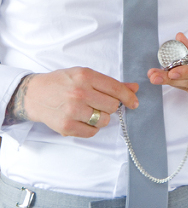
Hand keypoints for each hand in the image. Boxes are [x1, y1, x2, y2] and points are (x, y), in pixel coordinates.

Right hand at [10, 68, 138, 136]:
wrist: (34, 94)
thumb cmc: (62, 83)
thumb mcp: (85, 75)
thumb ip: (110, 83)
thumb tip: (134, 88)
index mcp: (86, 76)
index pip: (116, 89)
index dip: (129, 97)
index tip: (134, 103)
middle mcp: (80, 93)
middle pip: (112, 106)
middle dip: (111, 106)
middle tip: (100, 104)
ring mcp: (72, 110)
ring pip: (104, 120)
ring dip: (102, 118)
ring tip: (90, 112)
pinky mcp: (66, 126)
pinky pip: (92, 132)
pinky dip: (91, 128)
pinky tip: (83, 120)